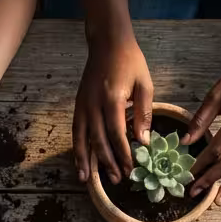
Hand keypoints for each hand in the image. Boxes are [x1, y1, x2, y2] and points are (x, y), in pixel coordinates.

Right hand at [74, 33, 152, 182]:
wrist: (107, 42)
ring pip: (82, 138)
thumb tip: (142, 141)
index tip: (131, 168)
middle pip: (98, 140)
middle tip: (117, 179)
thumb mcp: (145, 84)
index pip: (117, 133)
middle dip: (108, 162)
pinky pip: (76, 130)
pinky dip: (77, 147)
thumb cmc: (130, 61)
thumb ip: (143, 113)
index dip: (123, 153)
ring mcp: (83, 105)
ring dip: (85, 160)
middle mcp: (93, 104)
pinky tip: (80, 161)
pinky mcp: (78, 104)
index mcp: (112, 98)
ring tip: (87, 179)